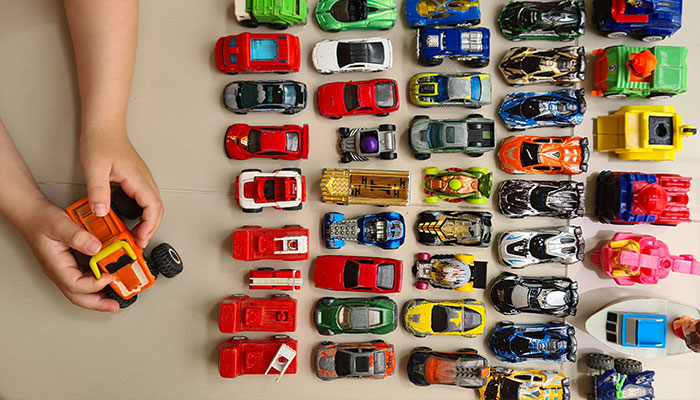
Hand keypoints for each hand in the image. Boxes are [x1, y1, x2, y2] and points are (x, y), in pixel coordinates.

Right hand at [17, 198, 118, 311]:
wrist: (33, 214)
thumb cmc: (41, 220)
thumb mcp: (60, 225)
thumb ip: (78, 236)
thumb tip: (96, 247)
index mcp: (56, 266)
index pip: (75, 285)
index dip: (94, 285)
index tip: (110, 276)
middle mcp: (61, 271)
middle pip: (78, 296)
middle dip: (97, 304)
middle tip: (114, 306)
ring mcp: (65, 269)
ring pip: (81, 290)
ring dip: (98, 296)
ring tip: (115, 298)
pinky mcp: (71, 264)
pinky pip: (85, 279)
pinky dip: (97, 283)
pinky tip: (108, 280)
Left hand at [80, 127, 163, 247]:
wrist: (104, 126)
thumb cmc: (102, 142)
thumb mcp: (95, 168)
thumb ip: (98, 191)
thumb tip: (101, 212)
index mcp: (138, 179)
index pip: (153, 208)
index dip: (149, 226)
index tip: (140, 239)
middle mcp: (145, 180)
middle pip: (158, 210)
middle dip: (152, 229)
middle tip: (139, 244)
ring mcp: (143, 180)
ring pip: (154, 206)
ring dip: (149, 223)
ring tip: (137, 236)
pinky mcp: (138, 180)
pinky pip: (147, 201)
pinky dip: (145, 214)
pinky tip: (133, 220)